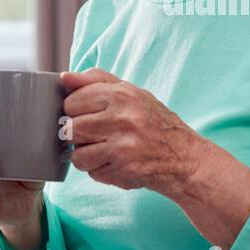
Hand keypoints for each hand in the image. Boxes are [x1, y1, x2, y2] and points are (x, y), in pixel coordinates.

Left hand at [60, 68, 208, 196]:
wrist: (184, 157)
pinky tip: (116, 162)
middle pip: (71, 130)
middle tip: (95, 135)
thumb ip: (96, 81)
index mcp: (121, 95)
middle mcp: (122, 119)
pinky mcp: (123, 170)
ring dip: (87, 156)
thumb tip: (65, 77)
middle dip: (79, 135)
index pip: (71, 102)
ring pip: (77, 155)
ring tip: (104, 150)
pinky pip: (92, 173)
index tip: (88, 115)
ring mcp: (122, 147)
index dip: (75, 111)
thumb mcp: (131, 92)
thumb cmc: (154, 122)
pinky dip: (100, 170)